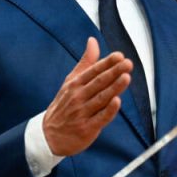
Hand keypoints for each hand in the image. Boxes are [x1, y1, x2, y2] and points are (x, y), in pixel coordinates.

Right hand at [43, 37, 132, 156]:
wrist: (49, 135)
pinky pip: (100, 118)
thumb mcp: (71, 81)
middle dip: (113, 72)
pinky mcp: (87, 128)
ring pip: (101, 98)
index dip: (106, 63)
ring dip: (114, 88)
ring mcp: (82, 113)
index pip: (93, 71)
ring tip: (126, 77)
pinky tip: (117, 101)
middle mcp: (78, 97)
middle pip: (98, 83)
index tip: (119, 56)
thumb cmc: (65, 105)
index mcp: (75, 84)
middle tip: (127, 63)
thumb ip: (86, 62)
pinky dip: (108, 110)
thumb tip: (93, 41)